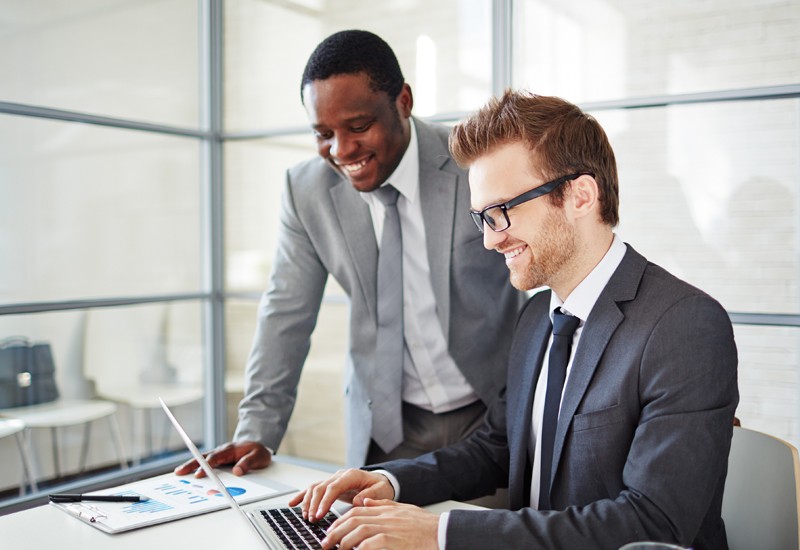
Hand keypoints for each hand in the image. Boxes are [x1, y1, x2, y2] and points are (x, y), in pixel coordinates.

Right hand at [173, 440, 271, 476]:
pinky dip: (196, 466)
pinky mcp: (218, 459)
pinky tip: (188, 473)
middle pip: (204, 457)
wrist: (258, 446)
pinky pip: (205, 462)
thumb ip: (248, 463)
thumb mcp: (258, 456)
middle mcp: (222, 451)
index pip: (216, 457)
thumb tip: (237, 471)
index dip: (207, 465)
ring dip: (190, 465)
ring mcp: (219, 455)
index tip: (200, 472)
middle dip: (192, 464)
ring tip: (179, 472)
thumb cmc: (257, 451)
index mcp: (230, 449)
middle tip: (180, 471)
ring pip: (202, 458)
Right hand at [287, 468, 394, 521]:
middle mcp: (340, 475)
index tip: (319, 514)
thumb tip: (358, 501)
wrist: (381, 480)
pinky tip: (293, 504)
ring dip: (308, 502)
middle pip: (321, 487)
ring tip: (306, 516)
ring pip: (315, 488)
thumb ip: (370, 495)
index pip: (333, 487)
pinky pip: (313, 489)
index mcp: (351, 475)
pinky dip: (302, 496)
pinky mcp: (330, 485)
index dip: (325, 501)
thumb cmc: (381, 486)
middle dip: (314, 504)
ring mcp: (333, 479)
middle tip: (312, 519)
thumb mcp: (381, 491)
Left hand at [321, 498, 438, 549]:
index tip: (331, 531)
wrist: (441, 533)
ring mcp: (389, 528)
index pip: (356, 511)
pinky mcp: (392, 541)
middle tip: (326, 543)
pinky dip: (360, 547)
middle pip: (353, 520)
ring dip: (344, 541)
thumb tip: (364, 500)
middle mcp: (385, 516)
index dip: (340, 520)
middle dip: (336, 531)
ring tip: (337, 549)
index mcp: (385, 509)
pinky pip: (371, 543)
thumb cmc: (424, 525)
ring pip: (358, 530)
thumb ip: (383, 504)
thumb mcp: (403, 509)